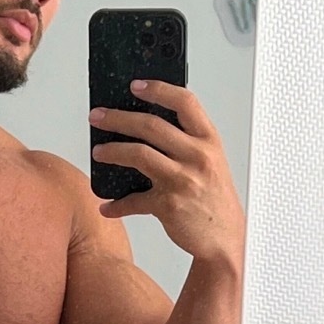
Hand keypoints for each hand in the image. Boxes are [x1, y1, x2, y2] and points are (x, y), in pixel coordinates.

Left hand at [90, 79, 245, 263]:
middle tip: (98, 116)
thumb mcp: (210, 161)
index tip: (135, 85)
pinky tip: (107, 205)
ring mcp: (183, 180)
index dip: (158, 89)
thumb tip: (145, 127)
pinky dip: (117, 205)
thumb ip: (187, 141)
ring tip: (98, 152)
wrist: (226, 238)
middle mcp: (198, 157)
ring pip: (138, 154)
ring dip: (112, 151)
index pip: (185, 102)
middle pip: (151, 125)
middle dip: (118, 118)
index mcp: (209, 140)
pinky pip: (134, 201)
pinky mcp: (169, 205)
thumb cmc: (215, 198)